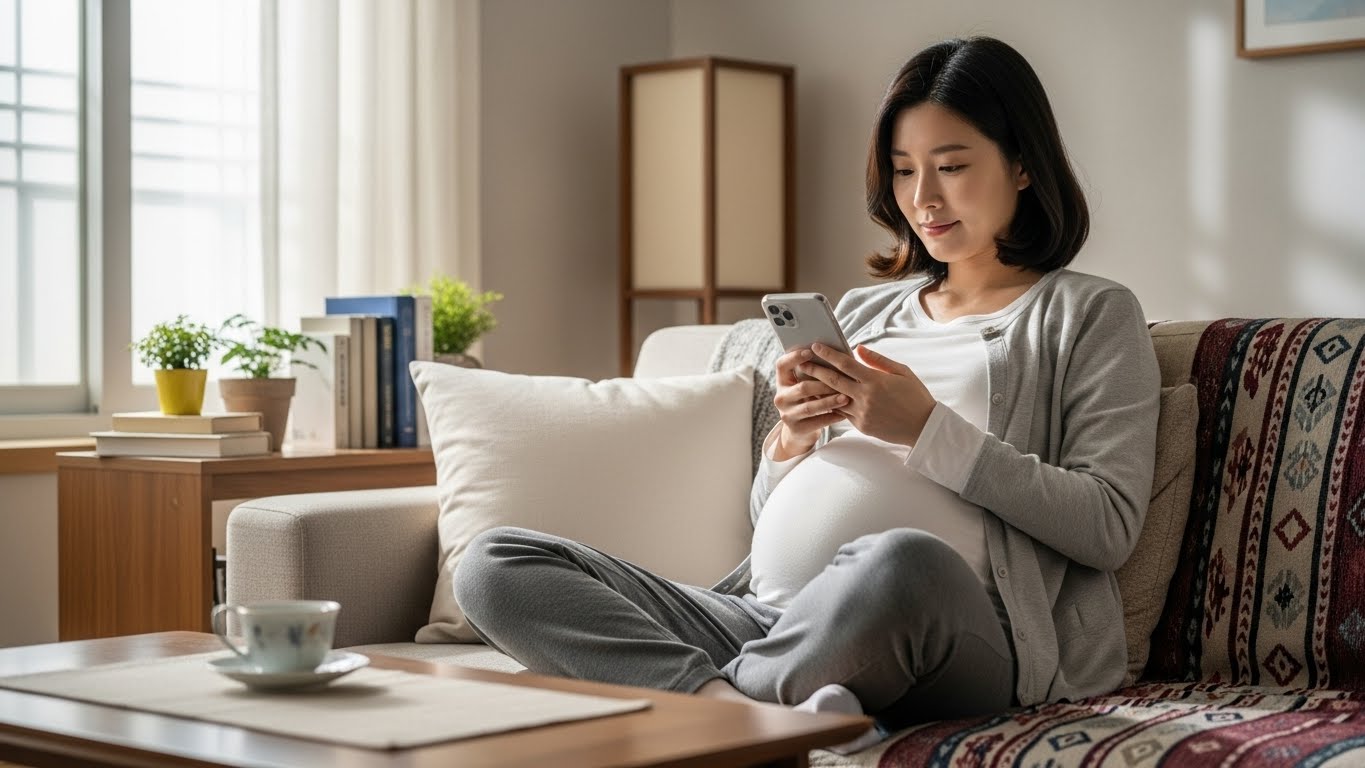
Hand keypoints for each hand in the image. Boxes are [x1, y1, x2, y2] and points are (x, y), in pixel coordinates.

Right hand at [771, 347, 848, 459]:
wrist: (800, 429)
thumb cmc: (809, 398)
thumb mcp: (805, 384)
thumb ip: (814, 371)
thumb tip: (835, 352)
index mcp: (782, 381)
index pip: (782, 365)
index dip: (794, 357)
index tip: (810, 351)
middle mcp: (781, 397)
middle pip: (802, 387)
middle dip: (823, 384)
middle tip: (841, 380)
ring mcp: (787, 414)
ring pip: (810, 407)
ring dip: (829, 402)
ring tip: (846, 398)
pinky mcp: (796, 429)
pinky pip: (817, 422)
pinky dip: (831, 417)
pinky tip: (844, 414)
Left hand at [797, 342, 936, 446]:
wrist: (923, 428)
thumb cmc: (915, 396)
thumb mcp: (902, 372)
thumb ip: (878, 360)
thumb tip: (859, 348)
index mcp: (875, 381)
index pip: (846, 364)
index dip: (829, 354)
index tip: (816, 346)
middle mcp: (865, 397)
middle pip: (833, 381)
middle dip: (815, 370)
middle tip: (801, 362)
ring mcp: (862, 413)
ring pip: (834, 399)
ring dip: (819, 389)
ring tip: (805, 380)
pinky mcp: (861, 425)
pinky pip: (842, 413)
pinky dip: (831, 404)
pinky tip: (821, 398)